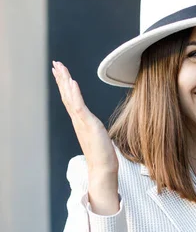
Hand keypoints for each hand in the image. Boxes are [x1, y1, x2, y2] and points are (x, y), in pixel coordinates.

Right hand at [52, 61, 118, 212]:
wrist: (103, 167)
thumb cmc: (102, 153)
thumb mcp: (97, 134)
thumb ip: (93, 126)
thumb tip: (94, 123)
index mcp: (80, 120)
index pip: (70, 98)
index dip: (65, 84)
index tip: (61, 71)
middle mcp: (78, 119)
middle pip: (67, 95)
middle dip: (62, 78)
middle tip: (56, 63)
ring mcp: (82, 121)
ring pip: (70, 98)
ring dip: (65, 82)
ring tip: (61, 69)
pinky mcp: (89, 125)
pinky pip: (80, 107)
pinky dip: (75, 94)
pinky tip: (73, 83)